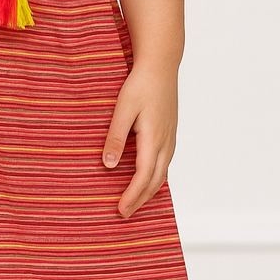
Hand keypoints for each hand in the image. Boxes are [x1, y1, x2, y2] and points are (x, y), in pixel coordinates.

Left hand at [101, 64, 177, 218]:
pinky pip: (165, 163)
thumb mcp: (123, 109)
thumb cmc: (141, 84)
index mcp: (153, 138)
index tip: (121, 209)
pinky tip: (147, 178)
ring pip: (162, 173)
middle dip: (141, 199)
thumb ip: (116, 137)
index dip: (133, 196)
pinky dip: (155, 177)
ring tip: (135, 201)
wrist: (161, 66)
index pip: (144, 176)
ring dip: (149, 190)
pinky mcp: (170, 133)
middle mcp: (166, 142)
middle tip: (125, 213)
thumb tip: (109, 165)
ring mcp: (171, 138)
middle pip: (156, 181)